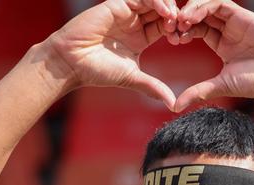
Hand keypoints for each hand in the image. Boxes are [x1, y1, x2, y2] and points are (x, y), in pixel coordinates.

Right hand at [47, 0, 179, 109]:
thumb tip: (173, 105)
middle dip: (176, 15)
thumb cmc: (96, 71)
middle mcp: (134, 22)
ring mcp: (125, 12)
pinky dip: (155, 1)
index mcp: (140, 37)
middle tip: (183, 26)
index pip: (165, 25)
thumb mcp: (131, 78)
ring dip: (168, 6)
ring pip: (154, 0)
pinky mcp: (116, 4)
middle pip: (162, 10)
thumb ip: (153, 87)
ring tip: (174, 19)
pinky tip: (164, 12)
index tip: (183, 39)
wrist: (70, 63)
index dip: (176, 29)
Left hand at [173, 0, 253, 111]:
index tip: (171, 38)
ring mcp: (236, 22)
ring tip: (181, 21)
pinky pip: (221, 3)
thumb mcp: (221, 85)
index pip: (196, 28)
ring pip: (208, 4)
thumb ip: (199, 91)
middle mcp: (228, 30)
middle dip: (182, 17)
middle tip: (171, 26)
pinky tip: (193, 17)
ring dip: (191, 9)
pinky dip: (204, 6)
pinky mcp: (245, 16)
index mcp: (222, 43)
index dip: (182, 31)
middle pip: (200, 13)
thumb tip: (175, 106)